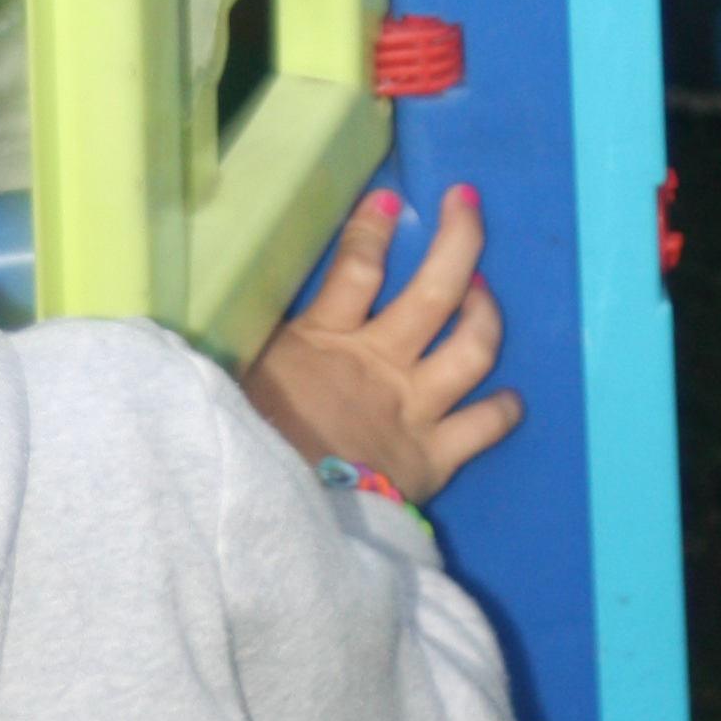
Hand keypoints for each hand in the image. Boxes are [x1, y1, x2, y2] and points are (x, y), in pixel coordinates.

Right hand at [243, 185, 521, 501]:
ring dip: (486, 315)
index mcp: (326, 340)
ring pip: (471, 349)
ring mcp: (415, 409)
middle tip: (467, 203)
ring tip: (485, 295)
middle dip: (458, 240)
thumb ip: (253, 339)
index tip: (391, 196)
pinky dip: (503, 410)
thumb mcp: (237, 376)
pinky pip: (484, 427)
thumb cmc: (246, 443)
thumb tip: (208, 312)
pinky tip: (512, 398)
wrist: (277, 523)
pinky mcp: (435, 458)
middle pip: (435, 291)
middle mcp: (382, 364)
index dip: (375, 225)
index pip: (357, 264)